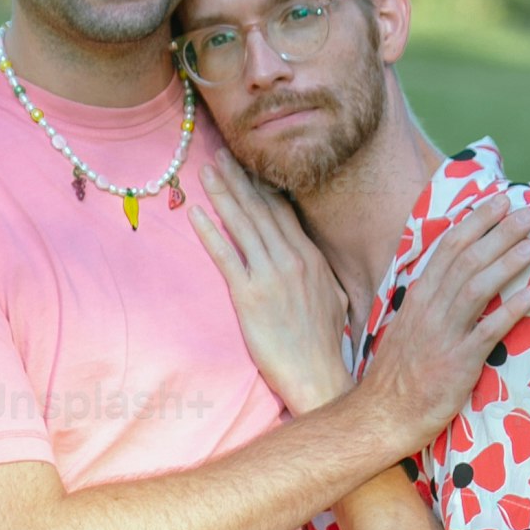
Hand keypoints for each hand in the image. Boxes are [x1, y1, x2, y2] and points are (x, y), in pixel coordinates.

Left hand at [186, 157, 351, 414]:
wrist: (319, 375)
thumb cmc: (324, 345)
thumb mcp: (334, 299)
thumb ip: (322, 275)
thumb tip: (316, 264)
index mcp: (310, 257)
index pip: (283, 212)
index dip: (262, 185)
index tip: (247, 164)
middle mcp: (292, 259)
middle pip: (260, 209)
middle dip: (238, 179)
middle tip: (220, 153)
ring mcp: (271, 275)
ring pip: (243, 225)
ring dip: (222, 194)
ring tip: (206, 171)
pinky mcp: (250, 296)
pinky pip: (226, 256)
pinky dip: (210, 233)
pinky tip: (195, 214)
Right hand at [362, 192, 529, 446]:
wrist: (383, 414)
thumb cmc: (401, 373)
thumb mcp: (410, 326)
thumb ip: (432, 300)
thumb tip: (455, 280)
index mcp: (420, 295)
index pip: (449, 246)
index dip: (478, 221)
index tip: (502, 201)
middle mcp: (430, 308)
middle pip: (466, 259)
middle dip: (499, 233)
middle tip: (529, 214)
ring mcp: (443, 334)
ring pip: (476, 288)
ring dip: (506, 263)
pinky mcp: (457, 363)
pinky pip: (487, 332)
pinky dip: (510, 312)